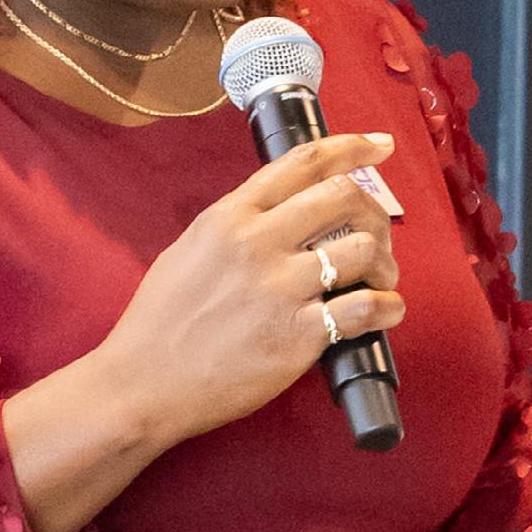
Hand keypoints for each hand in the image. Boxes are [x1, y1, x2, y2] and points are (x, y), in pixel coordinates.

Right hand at [89, 133, 405, 449]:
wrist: (142, 384)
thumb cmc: (160, 322)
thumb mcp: (189, 249)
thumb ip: (236, 225)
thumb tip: (279, 210)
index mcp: (230, 216)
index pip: (303, 163)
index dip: (351, 148)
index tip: (380, 147)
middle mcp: (258, 242)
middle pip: (343, 197)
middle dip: (374, 211)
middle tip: (378, 233)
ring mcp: (281, 288)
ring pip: (363, 248)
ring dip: (385, 262)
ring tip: (380, 279)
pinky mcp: (298, 335)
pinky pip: (365, 308)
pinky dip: (388, 308)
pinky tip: (387, 311)